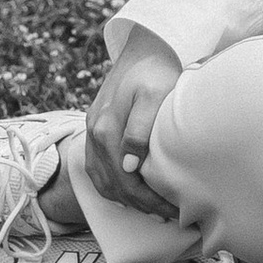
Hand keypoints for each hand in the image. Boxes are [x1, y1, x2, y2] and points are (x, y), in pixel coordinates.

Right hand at [84, 32, 182, 211]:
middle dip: (140, 204)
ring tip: (151, 210)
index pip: (124, 179)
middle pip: (113, 183)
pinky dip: (110, 187)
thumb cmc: (155, 72)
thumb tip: (129, 167)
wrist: (143, 47)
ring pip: (101, 180)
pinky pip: (96, 169)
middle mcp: (93, 134)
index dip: (148, 199)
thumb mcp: (153, 96)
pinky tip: (128, 195)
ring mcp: (90, 133)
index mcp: (105, 128)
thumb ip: (139, 130)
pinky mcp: (94, 130)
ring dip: (125, 200)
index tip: (172, 209)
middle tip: (168, 215)